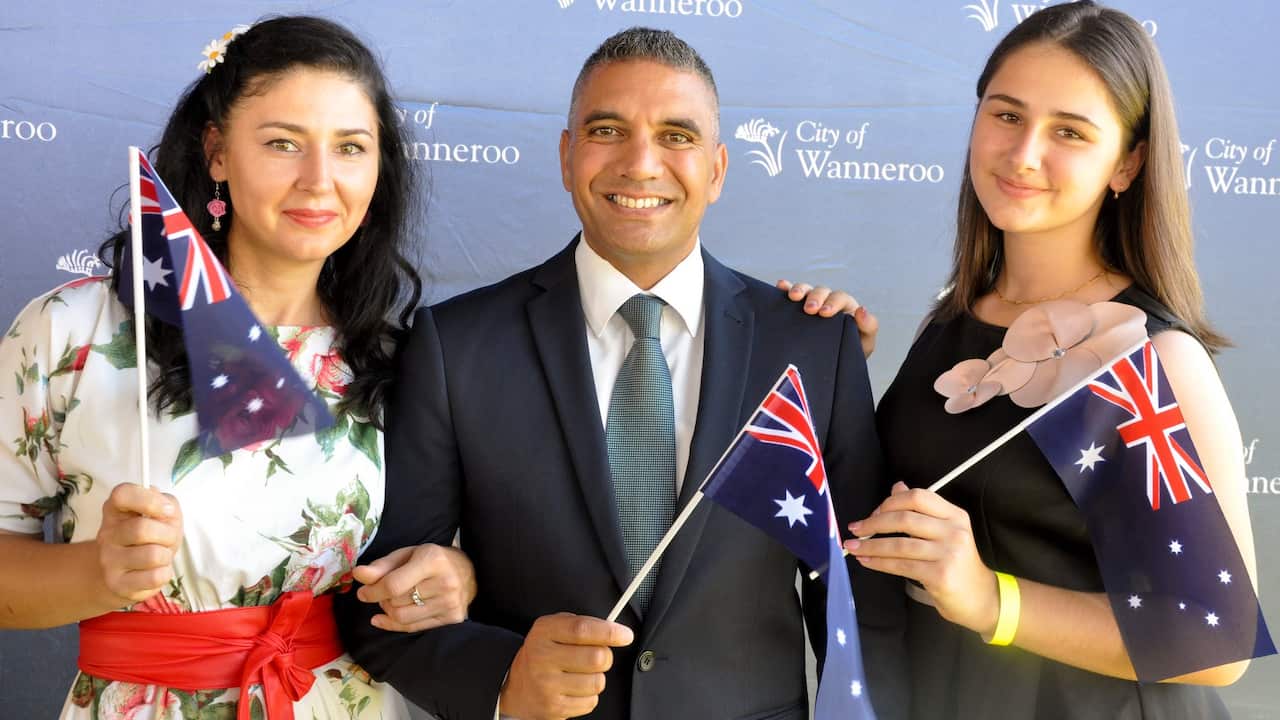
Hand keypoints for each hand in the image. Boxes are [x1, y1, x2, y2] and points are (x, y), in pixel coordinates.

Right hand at [95, 483, 181, 603]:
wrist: (130, 572)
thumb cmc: (153, 537)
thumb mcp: (163, 513)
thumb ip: (165, 503)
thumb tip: (166, 507)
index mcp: (115, 510)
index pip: (121, 494)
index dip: (149, 500)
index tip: (168, 510)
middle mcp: (106, 534)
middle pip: (142, 529)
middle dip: (168, 534)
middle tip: (169, 539)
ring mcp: (109, 560)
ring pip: (152, 555)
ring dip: (166, 555)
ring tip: (161, 555)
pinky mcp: (117, 584)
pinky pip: (154, 577)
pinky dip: (165, 573)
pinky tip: (157, 571)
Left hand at [353, 543, 475, 631]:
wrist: (468, 572)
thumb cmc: (433, 560)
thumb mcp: (407, 554)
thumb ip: (382, 566)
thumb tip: (358, 574)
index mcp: (433, 560)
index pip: (393, 585)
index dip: (372, 591)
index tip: (363, 592)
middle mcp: (445, 583)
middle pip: (396, 602)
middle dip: (382, 598)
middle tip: (384, 591)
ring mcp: (450, 603)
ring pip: (402, 617)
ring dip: (389, 611)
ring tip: (392, 601)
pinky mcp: (453, 619)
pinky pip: (412, 628)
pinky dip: (393, 625)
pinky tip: (385, 618)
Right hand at [499, 612, 633, 719]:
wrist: (517, 687)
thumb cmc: (544, 654)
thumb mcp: (553, 629)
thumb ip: (581, 624)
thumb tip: (615, 631)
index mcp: (543, 632)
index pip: (582, 629)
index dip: (609, 632)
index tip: (625, 635)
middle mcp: (542, 657)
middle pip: (596, 657)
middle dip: (606, 657)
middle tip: (599, 656)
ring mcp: (547, 685)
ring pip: (597, 682)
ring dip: (597, 678)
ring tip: (581, 674)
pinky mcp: (554, 707)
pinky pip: (591, 701)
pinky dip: (589, 696)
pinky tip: (575, 689)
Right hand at [777, 279, 878, 356]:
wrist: (832, 364)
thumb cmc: (849, 351)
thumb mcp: (864, 342)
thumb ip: (868, 326)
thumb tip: (861, 310)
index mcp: (845, 307)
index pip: (840, 298)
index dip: (833, 302)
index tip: (825, 313)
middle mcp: (827, 302)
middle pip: (821, 291)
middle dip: (815, 297)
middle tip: (809, 309)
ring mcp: (811, 304)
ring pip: (806, 290)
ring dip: (800, 290)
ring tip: (793, 297)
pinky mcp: (796, 310)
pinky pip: (790, 295)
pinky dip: (786, 288)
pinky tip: (780, 286)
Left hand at [844, 482, 998, 635]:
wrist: (979, 597)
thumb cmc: (956, 563)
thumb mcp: (943, 531)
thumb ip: (920, 510)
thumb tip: (896, 487)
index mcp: (954, 515)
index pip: (918, 497)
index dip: (890, 502)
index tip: (873, 512)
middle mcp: (954, 531)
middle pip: (904, 519)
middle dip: (874, 523)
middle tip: (856, 529)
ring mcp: (949, 553)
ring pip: (899, 544)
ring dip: (870, 545)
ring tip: (853, 547)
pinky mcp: (940, 575)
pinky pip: (901, 565)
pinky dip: (878, 562)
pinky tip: (866, 560)